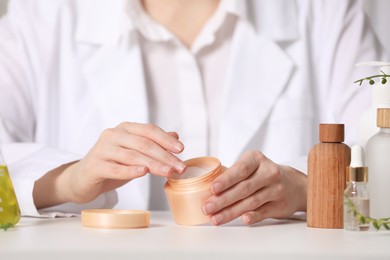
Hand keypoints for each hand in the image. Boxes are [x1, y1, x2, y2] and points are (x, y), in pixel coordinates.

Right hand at [33, 122, 185, 207]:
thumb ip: (153, 143)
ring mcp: (102, 149)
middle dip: (165, 156)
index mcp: (125, 129)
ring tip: (169, 172)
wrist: (83, 178)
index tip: (181, 149)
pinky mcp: (94, 165)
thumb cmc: (112, 163)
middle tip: (180, 167)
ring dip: (154, 165)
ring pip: (132, 156)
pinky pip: (115, 168)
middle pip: (144, 144)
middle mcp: (113, 135)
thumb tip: (175, 136)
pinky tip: (143, 172)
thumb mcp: (135, 152)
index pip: (149, 130)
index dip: (166, 139)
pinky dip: (130, 170)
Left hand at [202, 150, 306, 224]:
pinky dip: (252, 216)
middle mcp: (269, 173)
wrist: (293, 184)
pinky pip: (263, 212)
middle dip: (223, 200)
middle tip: (207, 207)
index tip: (212, 188)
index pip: (240, 170)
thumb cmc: (262, 173)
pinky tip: (242, 220)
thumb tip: (205, 188)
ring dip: (231, 212)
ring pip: (251, 202)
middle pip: (243, 188)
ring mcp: (276, 189)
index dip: (226, 180)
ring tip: (215, 218)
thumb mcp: (250, 165)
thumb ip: (232, 173)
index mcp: (257, 159)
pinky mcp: (279, 205)